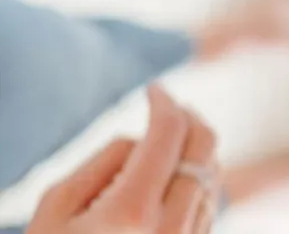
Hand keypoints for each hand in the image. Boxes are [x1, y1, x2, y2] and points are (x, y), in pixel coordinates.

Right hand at [27, 86, 218, 233]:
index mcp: (132, 214)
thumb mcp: (55, 210)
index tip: (153, 90)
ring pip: (213, 179)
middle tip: (168, 107)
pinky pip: (210, 211)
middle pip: (205, 148)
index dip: (164, 100)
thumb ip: (105, 161)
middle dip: (189, 118)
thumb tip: (142, 140)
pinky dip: (199, 184)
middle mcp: (170, 233)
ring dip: (197, 152)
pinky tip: (175, 183)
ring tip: (167, 147)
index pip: (169, 131)